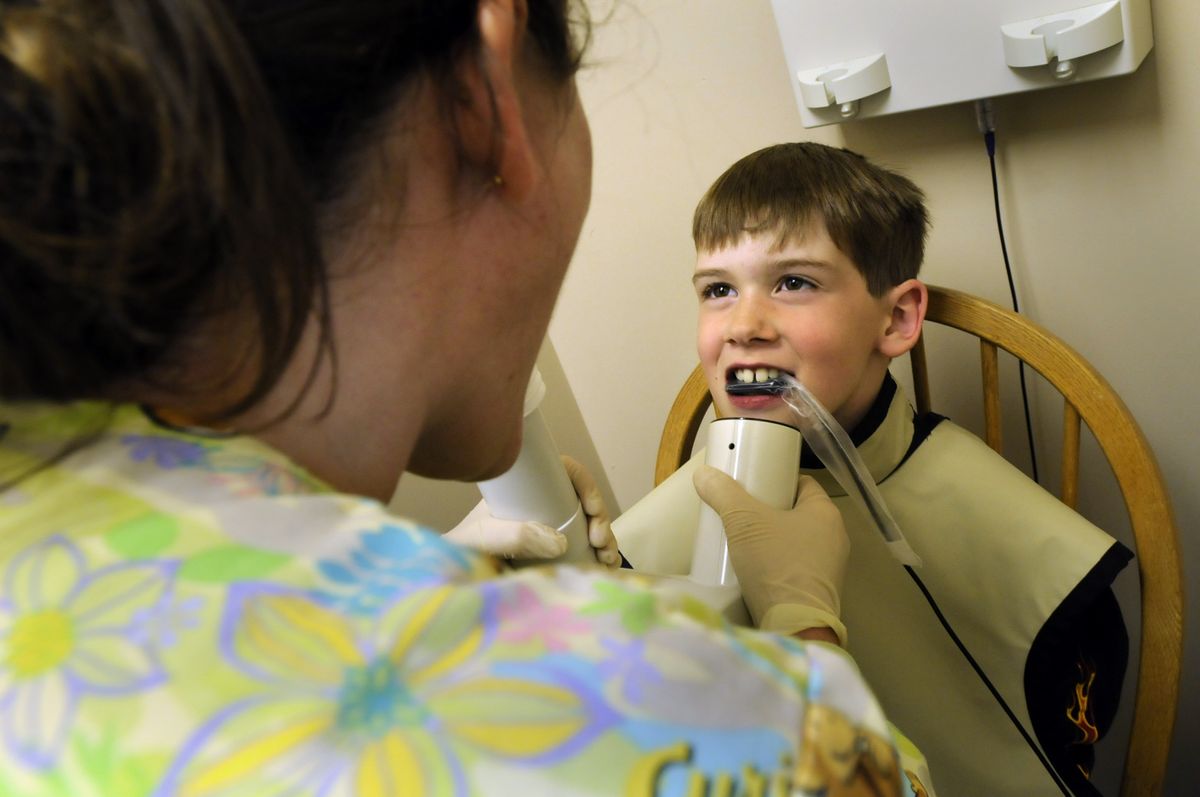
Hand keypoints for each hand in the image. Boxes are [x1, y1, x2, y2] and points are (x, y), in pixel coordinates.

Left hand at [444, 455, 619, 567]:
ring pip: (588, 525)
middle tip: (601, 541)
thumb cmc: (460, 549)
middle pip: (583, 501)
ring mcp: (548, 529)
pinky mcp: (553, 554)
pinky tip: (606, 567)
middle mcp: (540, 506)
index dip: (585, 485)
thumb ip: (514, 537)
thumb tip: (559, 540)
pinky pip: (584, 548)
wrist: (449, 575)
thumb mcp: (482, 537)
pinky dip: (599, 556)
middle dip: (600, 518)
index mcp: (525, 490)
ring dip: (605, 539)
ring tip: (607, 560)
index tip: (594, 508)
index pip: (564, 472)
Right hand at [693, 467, 848, 643]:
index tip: (753, 485)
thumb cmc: (776, 563)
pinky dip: (778, 564)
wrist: (794, 625)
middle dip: (771, 511)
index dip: (777, 480)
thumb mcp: (743, 522)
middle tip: (741, 512)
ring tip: (743, 541)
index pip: (803, 483)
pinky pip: (796, 567)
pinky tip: (755, 569)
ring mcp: (830, 567)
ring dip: (774, 540)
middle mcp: (835, 537)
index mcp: (826, 512)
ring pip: (797, 542)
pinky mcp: (819, 592)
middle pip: (798, 513)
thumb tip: (703, 474)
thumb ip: (723, 494)